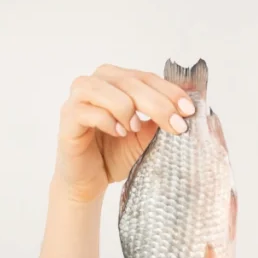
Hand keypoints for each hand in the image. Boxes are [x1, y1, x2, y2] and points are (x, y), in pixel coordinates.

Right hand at [54, 63, 195, 203]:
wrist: (92, 180)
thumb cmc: (117, 153)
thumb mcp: (147, 136)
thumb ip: (160, 119)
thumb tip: (186, 110)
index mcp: (118, 81)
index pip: (147, 77)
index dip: (170, 91)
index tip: (189, 111)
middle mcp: (97, 83)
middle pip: (130, 82)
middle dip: (159, 104)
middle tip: (176, 126)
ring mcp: (78, 99)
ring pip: (105, 89)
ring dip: (127, 108)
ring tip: (135, 129)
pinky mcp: (67, 118)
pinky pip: (86, 110)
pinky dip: (107, 120)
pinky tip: (118, 133)